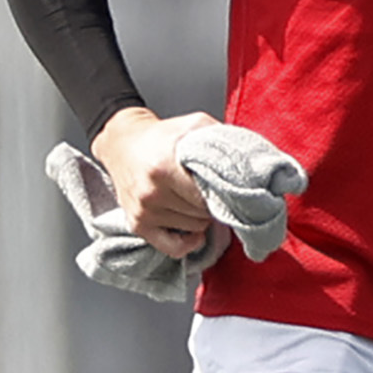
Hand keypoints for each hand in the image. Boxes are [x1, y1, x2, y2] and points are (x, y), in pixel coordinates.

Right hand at [90, 107, 217, 257]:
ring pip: (194, 229)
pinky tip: (192, 231)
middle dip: (212, 204)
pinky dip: (188, 243)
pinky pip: (173, 248)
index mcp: (163, 168)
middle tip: (211, 192)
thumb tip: (251, 158)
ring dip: (201, 218)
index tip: (226, 188)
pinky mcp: (138, 225)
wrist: (122, 144)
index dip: (222, 193)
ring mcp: (144, 212)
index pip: (207, 197)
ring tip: (196, 201)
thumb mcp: (192, 124)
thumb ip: (221, 137)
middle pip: (203, 214)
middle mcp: (152, 193)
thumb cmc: (159, 136)